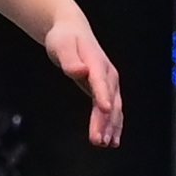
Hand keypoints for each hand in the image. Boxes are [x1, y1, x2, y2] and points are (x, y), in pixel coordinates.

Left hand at [42, 15, 124, 147]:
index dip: (103, 95)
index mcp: (96, 62)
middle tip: (98, 140)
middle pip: (109, 99)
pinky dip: (113, 125)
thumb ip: (70, 59)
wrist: (72, 32)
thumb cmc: (64, 38)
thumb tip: (79, 70)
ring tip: (105, 144)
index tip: (105, 109)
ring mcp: (109, 83)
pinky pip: (112, 110)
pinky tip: (111, 140)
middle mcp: (107, 74)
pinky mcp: (106, 90)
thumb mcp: (62, 45)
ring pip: (114, 108)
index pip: (100, 80)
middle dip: (105, 121)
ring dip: (111, 127)